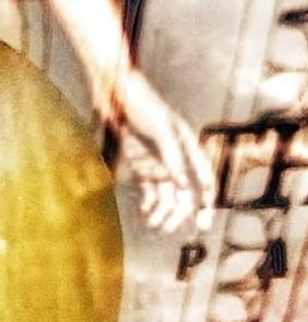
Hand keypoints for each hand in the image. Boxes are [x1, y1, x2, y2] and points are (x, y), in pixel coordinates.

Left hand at [111, 66, 214, 235]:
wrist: (114, 92)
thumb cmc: (141, 104)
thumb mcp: (159, 126)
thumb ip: (172, 155)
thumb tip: (184, 184)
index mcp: (188, 147)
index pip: (204, 179)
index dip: (207, 202)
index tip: (203, 222)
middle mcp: (176, 158)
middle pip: (185, 192)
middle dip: (180, 213)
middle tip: (170, 230)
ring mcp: (158, 162)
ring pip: (166, 194)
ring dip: (163, 211)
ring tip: (154, 225)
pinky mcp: (141, 164)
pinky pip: (150, 189)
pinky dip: (149, 202)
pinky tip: (146, 212)